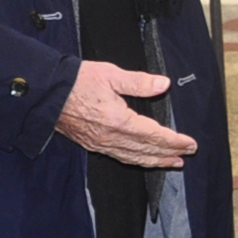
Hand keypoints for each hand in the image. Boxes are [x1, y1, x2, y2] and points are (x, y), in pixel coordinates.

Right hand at [56, 60, 198, 166]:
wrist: (47, 93)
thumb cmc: (78, 80)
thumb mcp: (111, 74)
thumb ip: (139, 82)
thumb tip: (164, 85)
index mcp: (119, 121)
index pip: (154, 135)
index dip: (174, 140)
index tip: (190, 143)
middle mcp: (111, 137)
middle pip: (147, 150)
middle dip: (169, 153)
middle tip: (188, 154)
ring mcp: (101, 144)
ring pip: (134, 157)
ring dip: (156, 161)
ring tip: (172, 162)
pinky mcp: (93, 144)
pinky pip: (120, 157)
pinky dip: (137, 160)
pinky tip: (144, 159)